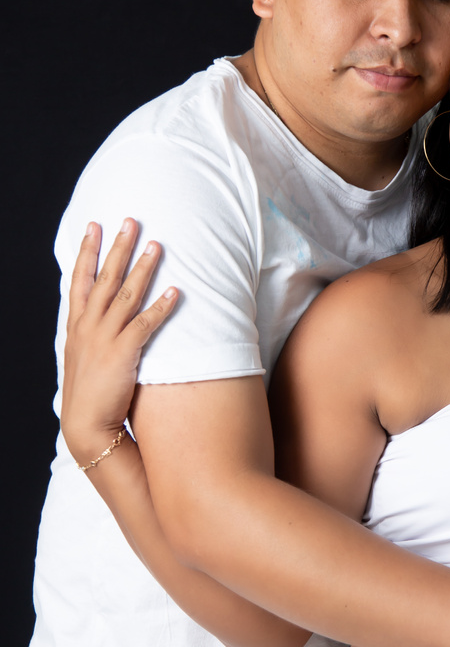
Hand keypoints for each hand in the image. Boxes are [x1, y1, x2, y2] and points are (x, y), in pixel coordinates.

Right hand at [62, 220, 177, 465]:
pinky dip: (160, 307)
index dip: (87, 251)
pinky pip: (145, 324)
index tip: (93, 226)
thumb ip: (91, 334)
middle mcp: (88, 327)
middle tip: (130, 220)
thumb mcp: (83, 358)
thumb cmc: (89, 394)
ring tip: (156, 245)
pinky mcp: (123, 354)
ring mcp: (105, 339)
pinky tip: (175, 291)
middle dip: (118, 247)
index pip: (80, 280)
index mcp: (76, 326)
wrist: (86, 426)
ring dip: (142, 268)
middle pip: (104, 278)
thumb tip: (100, 317)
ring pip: (125, 295)